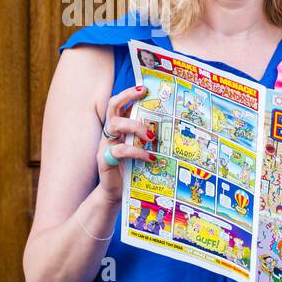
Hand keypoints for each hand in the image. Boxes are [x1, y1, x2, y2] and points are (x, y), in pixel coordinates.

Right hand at [97, 84, 155, 202]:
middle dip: (127, 97)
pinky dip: (136, 151)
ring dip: (134, 126)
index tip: (144, 88)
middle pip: (111, 106)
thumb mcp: (142, 150)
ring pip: (114, 125)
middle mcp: (110, 133)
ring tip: (151, 135)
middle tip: (143, 95)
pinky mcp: (105, 160)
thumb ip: (150, 138)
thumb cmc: (132, 169)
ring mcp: (105, 145)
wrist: (116, 193)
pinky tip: (150, 157)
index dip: (128, 94)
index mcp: (119, 128)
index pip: (118, 104)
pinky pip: (119, 151)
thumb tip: (176, 128)